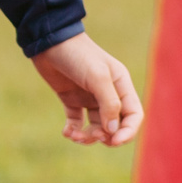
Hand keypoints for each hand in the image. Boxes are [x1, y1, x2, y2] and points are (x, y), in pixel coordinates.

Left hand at [31, 32, 144, 146]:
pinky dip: (74, 131)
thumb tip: (113, 131)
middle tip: (92, 135)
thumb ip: (109, 103)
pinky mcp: (71, 99)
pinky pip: (77, 122)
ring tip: (75, 135)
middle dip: (106, 136)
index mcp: (121, 85)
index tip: (113, 141)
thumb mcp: (97, 76)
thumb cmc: (77, 54)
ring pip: (96, 127)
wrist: (48, 41)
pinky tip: (67, 132)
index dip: (128, 132)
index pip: (134, 115)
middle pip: (116, 125)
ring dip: (88, 137)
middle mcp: (107, 93)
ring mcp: (89, 97)